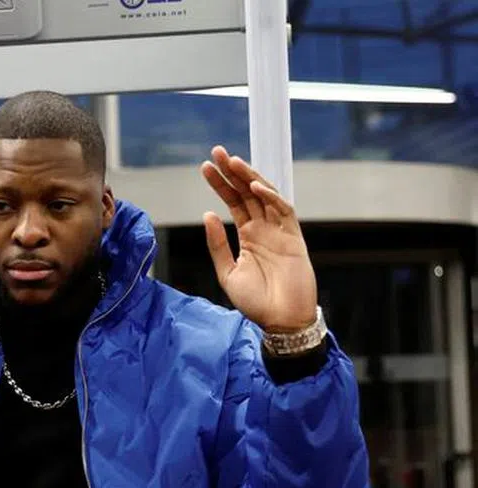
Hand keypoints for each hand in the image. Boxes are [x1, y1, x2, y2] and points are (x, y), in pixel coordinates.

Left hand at [201, 146, 317, 331]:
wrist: (280, 320)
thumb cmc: (256, 301)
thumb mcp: (227, 272)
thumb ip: (217, 244)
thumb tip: (207, 214)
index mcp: (249, 236)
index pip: (233, 202)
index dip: (220, 184)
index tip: (205, 168)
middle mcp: (264, 229)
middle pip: (248, 193)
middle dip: (233, 172)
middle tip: (217, 152)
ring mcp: (280, 231)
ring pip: (266, 196)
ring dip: (250, 177)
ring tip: (232, 162)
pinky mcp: (294, 238)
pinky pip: (284, 211)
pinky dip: (272, 197)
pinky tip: (255, 187)